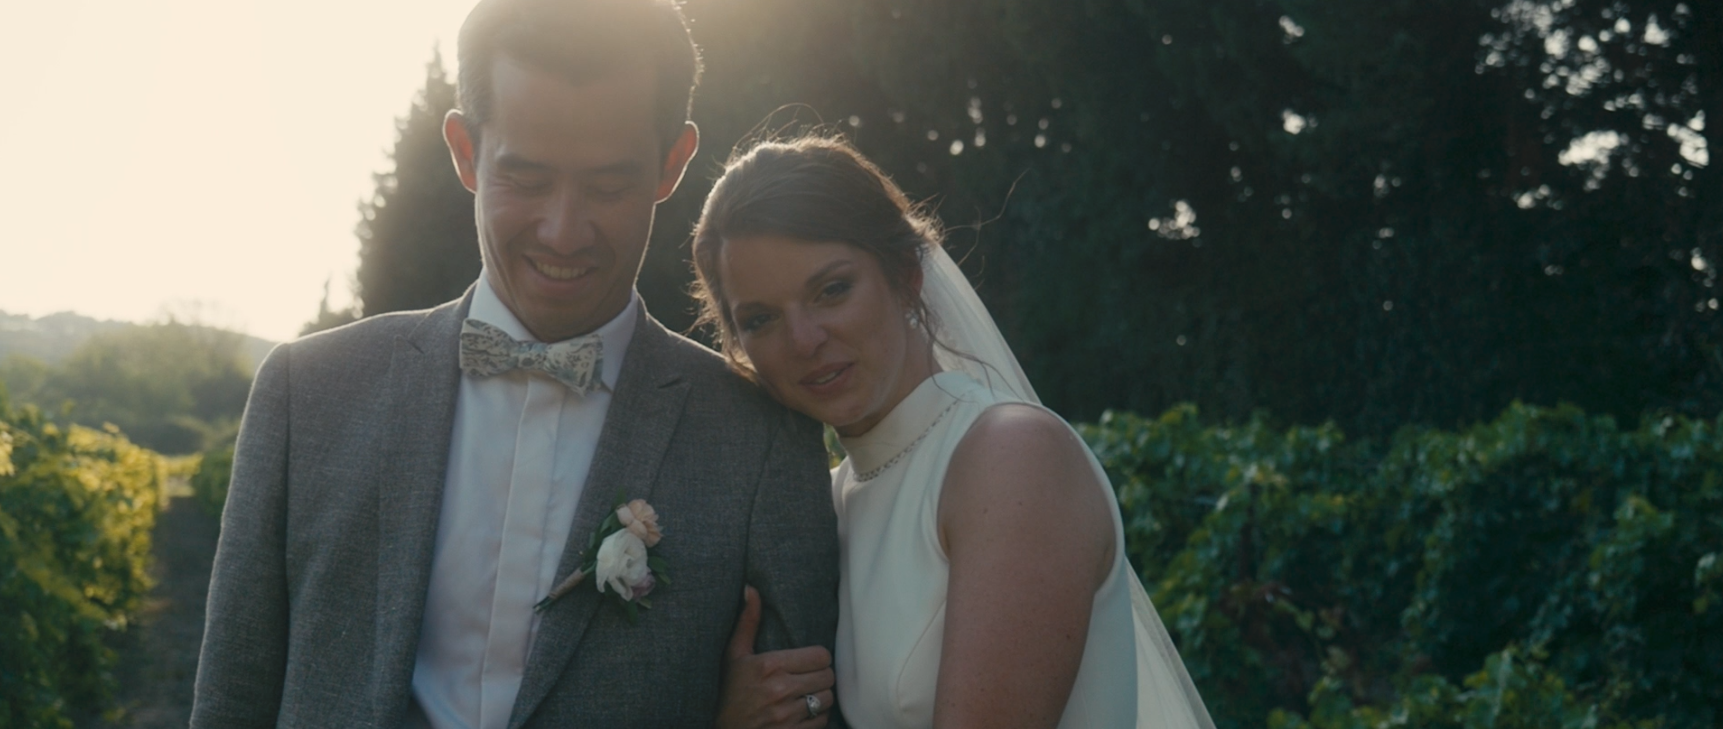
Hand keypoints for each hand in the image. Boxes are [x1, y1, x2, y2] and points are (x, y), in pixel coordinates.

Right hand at [716, 585, 835, 728]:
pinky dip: (816, 718)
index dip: (818, 658)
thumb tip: (751, 589)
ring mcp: (787, 715)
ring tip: (807, 694)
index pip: (820, 656)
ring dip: (820, 697)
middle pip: (827, 677)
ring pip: (827, 699)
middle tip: (809, 677)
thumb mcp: (733, 655)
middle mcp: (780, 690)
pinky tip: (802, 713)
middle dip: (821, 676)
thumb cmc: (728, 692)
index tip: (809, 661)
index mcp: (770, 666)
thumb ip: (747, 622)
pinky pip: (821, 721)